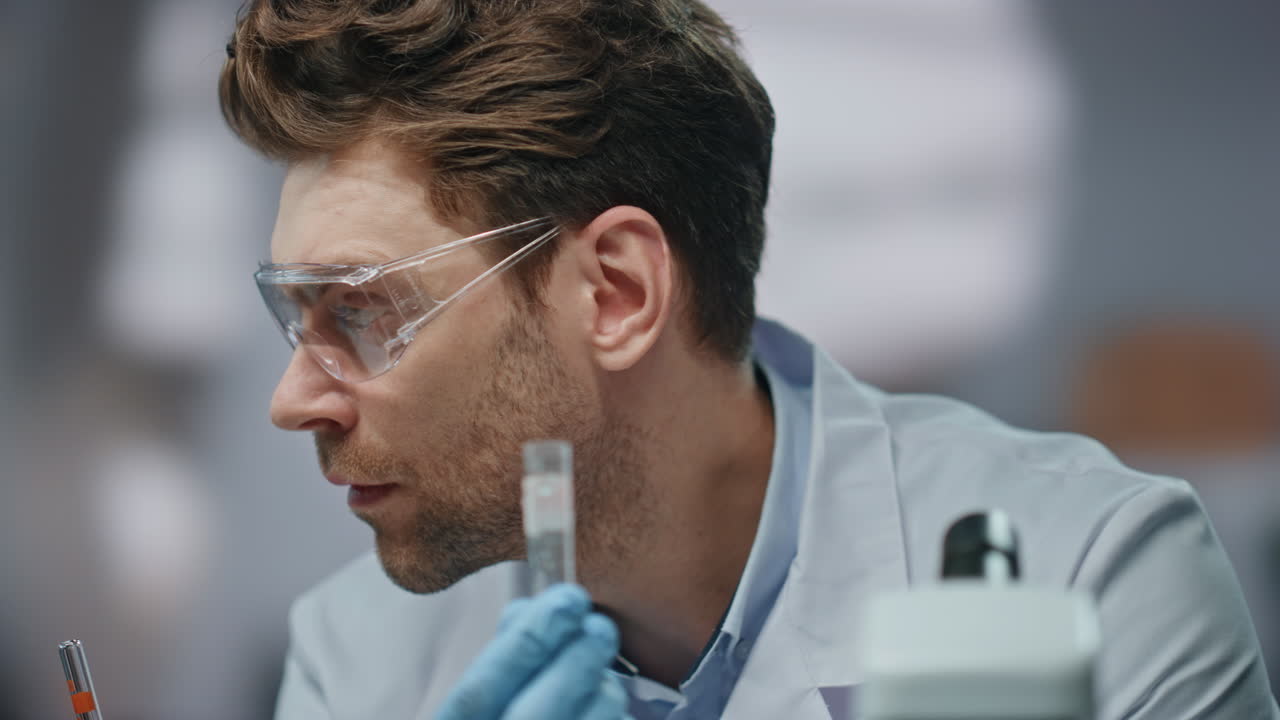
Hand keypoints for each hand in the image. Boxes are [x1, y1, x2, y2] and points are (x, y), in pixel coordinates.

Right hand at [436, 584, 631, 719]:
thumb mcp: (470, 714)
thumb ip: (493, 670)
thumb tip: (527, 611)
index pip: (481, 688)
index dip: (528, 639)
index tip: (567, 597)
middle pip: (539, 714)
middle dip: (577, 661)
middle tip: (600, 627)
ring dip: (603, 697)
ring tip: (602, 681)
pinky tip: (608, 716)